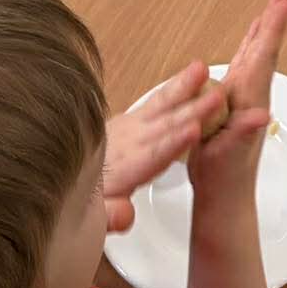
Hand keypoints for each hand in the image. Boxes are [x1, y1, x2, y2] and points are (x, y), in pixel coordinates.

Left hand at [102, 60, 225, 232]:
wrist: (69, 173)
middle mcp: (128, 143)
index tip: (194, 130)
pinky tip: (192, 75)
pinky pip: (156, 100)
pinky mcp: (130, 118)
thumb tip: (126, 213)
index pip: (152, 156)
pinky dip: (174, 86)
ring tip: (202, 69)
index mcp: (123, 169)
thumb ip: (110, 215)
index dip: (172, 144)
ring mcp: (129, 127)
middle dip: (191, 110)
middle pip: (164, 125)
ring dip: (182, 87)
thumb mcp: (94, 217)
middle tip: (217, 96)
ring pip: (160, 105)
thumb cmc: (89, 198)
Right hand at [189, 0, 286, 197]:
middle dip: (275, 18)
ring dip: (266, 28)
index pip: (263, 57)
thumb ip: (243, 135)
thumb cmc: (222, 179)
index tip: (284, 1)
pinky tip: (252, 37)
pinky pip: (246, 66)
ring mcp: (245, 98)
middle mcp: (251, 95)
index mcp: (248, 100)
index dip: (273, 27)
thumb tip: (260, 117)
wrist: (224, 198)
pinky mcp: (236, 104)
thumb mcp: (227, 157)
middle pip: (265, 48)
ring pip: (258, 55)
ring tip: (275, 3)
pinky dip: (251, 45)